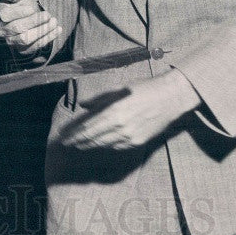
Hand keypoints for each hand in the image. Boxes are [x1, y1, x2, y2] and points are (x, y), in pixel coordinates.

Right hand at [0, 0, 61, 55]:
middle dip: (34, 21)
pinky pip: (35, 46)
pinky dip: (48, 38)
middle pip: (17, 28)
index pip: (5, 15)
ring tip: (54, 21)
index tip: (32, 8)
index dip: (19, 12)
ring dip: (42, 30)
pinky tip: (57, 29)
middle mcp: (1, 30)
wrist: (30, 15)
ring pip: (26, 39)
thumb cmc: (22, 3)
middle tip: (48, 14)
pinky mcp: (22, 49)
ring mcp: (11, 41)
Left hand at [58, 70, 200, 149]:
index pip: (88, 127)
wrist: (171, 97)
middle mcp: (120, 126)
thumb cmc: (145, 88)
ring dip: (91, 144)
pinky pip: (118, 146)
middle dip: (78, 141)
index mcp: (114, 110)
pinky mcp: (139, 141)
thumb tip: (84, 105)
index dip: (74, 133)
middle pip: (93, 138)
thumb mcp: (120, 88)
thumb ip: (100, 98)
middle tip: (68, 143)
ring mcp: (130, 136)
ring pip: (104, 144)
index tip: (64, 136)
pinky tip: (101, 143)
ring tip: (81, 144)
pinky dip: (107, 145)